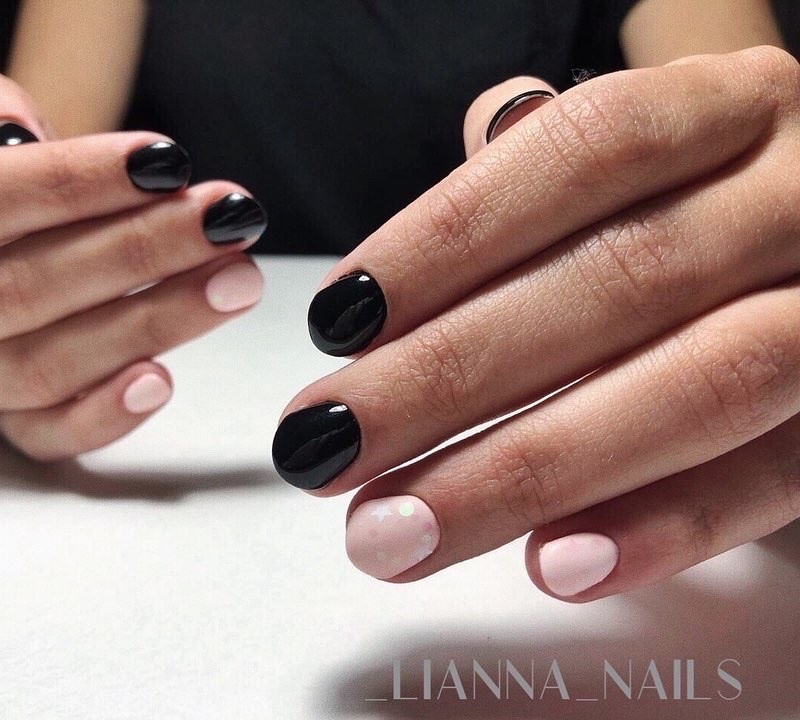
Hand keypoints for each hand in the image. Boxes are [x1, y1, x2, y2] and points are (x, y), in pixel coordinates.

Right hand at [0, 67, 266, 459]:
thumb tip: (2, 132)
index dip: (69, 182)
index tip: (164, 162)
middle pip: (18, 289)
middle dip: (136, 250)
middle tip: (223, 221)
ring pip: (47, 363)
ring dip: (153, 320)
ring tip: (234, 279)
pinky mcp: (3, 430)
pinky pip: (51, 437)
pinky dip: (108, 414)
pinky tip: (163, 379)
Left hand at [273, 46, 799, 600]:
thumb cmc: (700, 206)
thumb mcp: (639, 161)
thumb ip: (529, 187)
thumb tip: (392, 278)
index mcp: (731, 110)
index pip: (583, 152)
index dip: (451, 237)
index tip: (341, 318)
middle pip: (620, 281)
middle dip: (450, 377)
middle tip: (332, 445)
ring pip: (697, 387)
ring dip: (525, 472)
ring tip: (398, 530)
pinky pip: (774, 482)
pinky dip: (660, 528)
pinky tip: (551, 566)